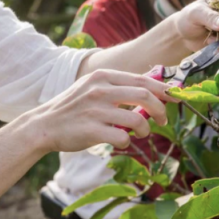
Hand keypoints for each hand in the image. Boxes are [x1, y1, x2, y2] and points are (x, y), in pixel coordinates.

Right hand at [19, 69, 177, 153]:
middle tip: (163, 121)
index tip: (175, 99)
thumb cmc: (72, 107)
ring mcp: (95, 110)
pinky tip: (122, 141)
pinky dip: (127, 142)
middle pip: (144, 96)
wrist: (43, 125)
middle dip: (160, 110)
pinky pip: (122, 138)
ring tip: (142, 133)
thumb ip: (119, 84)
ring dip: (146, 129)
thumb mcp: (92, 86)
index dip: (163, 90)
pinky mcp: (91, 130)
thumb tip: (152, 79)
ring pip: (137, 119)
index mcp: (102, 76)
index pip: (142, 79)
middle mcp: (100, 90)